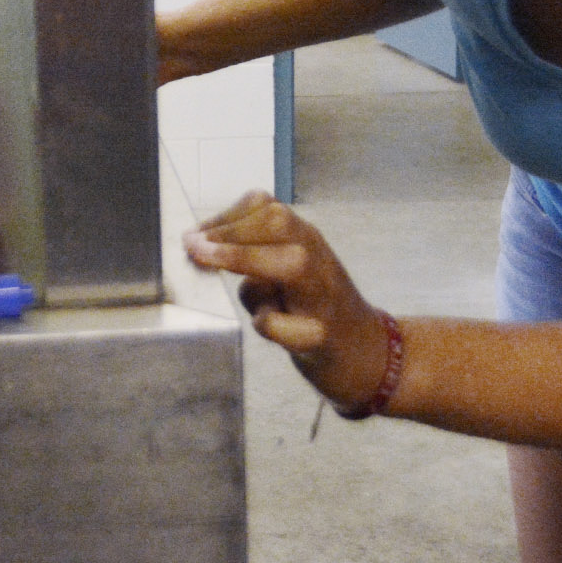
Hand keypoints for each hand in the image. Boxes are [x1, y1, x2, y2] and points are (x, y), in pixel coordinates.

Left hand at [183, 191, 392, 412]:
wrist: (368, 354)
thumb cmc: (315, 310)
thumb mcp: (284, 274)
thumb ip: (252, 257)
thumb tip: (199, 248)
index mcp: (306, 240)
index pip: (267, 207)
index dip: (225, 216)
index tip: (193, 235)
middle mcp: (318, 259)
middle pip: (278, 223)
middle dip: (229, 232)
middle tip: (192, 248)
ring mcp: (325, 297)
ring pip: (291, 264)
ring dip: (244, 259)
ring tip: (207, 264)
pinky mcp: (326, 337)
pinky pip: (294, 326)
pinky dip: (271, 323)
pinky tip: (264, 324)